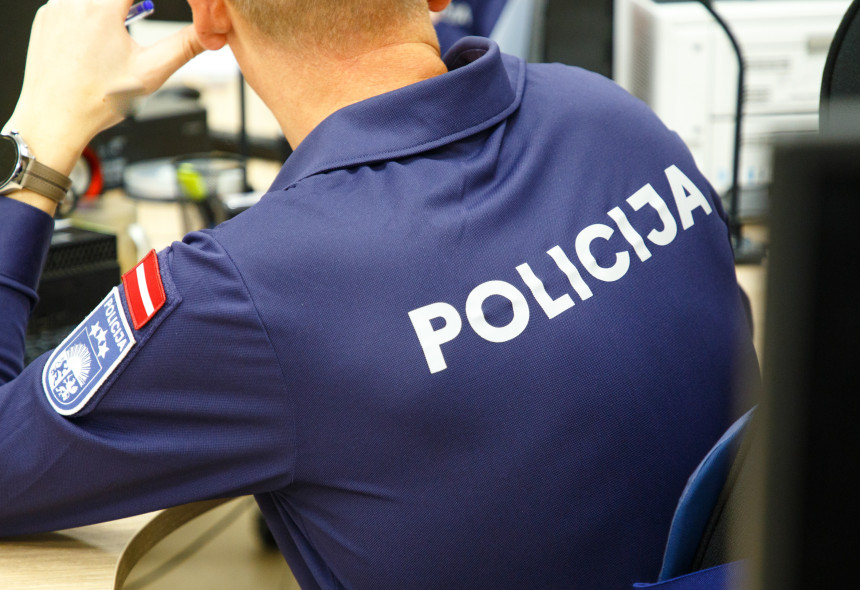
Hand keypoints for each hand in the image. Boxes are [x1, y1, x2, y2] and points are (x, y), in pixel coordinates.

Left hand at [6, 0, 206, 175]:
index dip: (147, 2)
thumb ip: (184, 46)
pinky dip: (87, 15)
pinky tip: (91, 46)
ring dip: (109, 10)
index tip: (151, 9)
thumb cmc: (97, 100)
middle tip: (135, 27)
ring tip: (112, 43)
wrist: (55, 118)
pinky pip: (72, 4)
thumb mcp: (151, 72)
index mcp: (101, 8)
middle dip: (128, 6)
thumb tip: (207, 33)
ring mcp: (55, 7)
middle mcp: (73, 0)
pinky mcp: (45, 17)